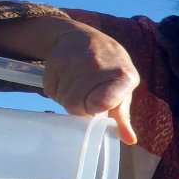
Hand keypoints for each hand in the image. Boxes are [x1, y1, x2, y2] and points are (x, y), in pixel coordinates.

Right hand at [43, 22, 139, 144]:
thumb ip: (122, 116)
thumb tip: (129, 140)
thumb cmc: (110, 70)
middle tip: (85, 97)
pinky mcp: (56, 59)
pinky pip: (50, 89)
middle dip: (79, 107)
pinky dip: (56, 90)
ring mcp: (76, 60)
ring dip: (67, 98)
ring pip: (62, 99)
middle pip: (76, 105)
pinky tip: (66, 79)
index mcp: (123, 76)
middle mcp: (100, 65)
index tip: (94, 106)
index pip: (102, 103)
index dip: (93, 109)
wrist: (84, 38)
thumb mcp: (122, 89)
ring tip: (78, 86)